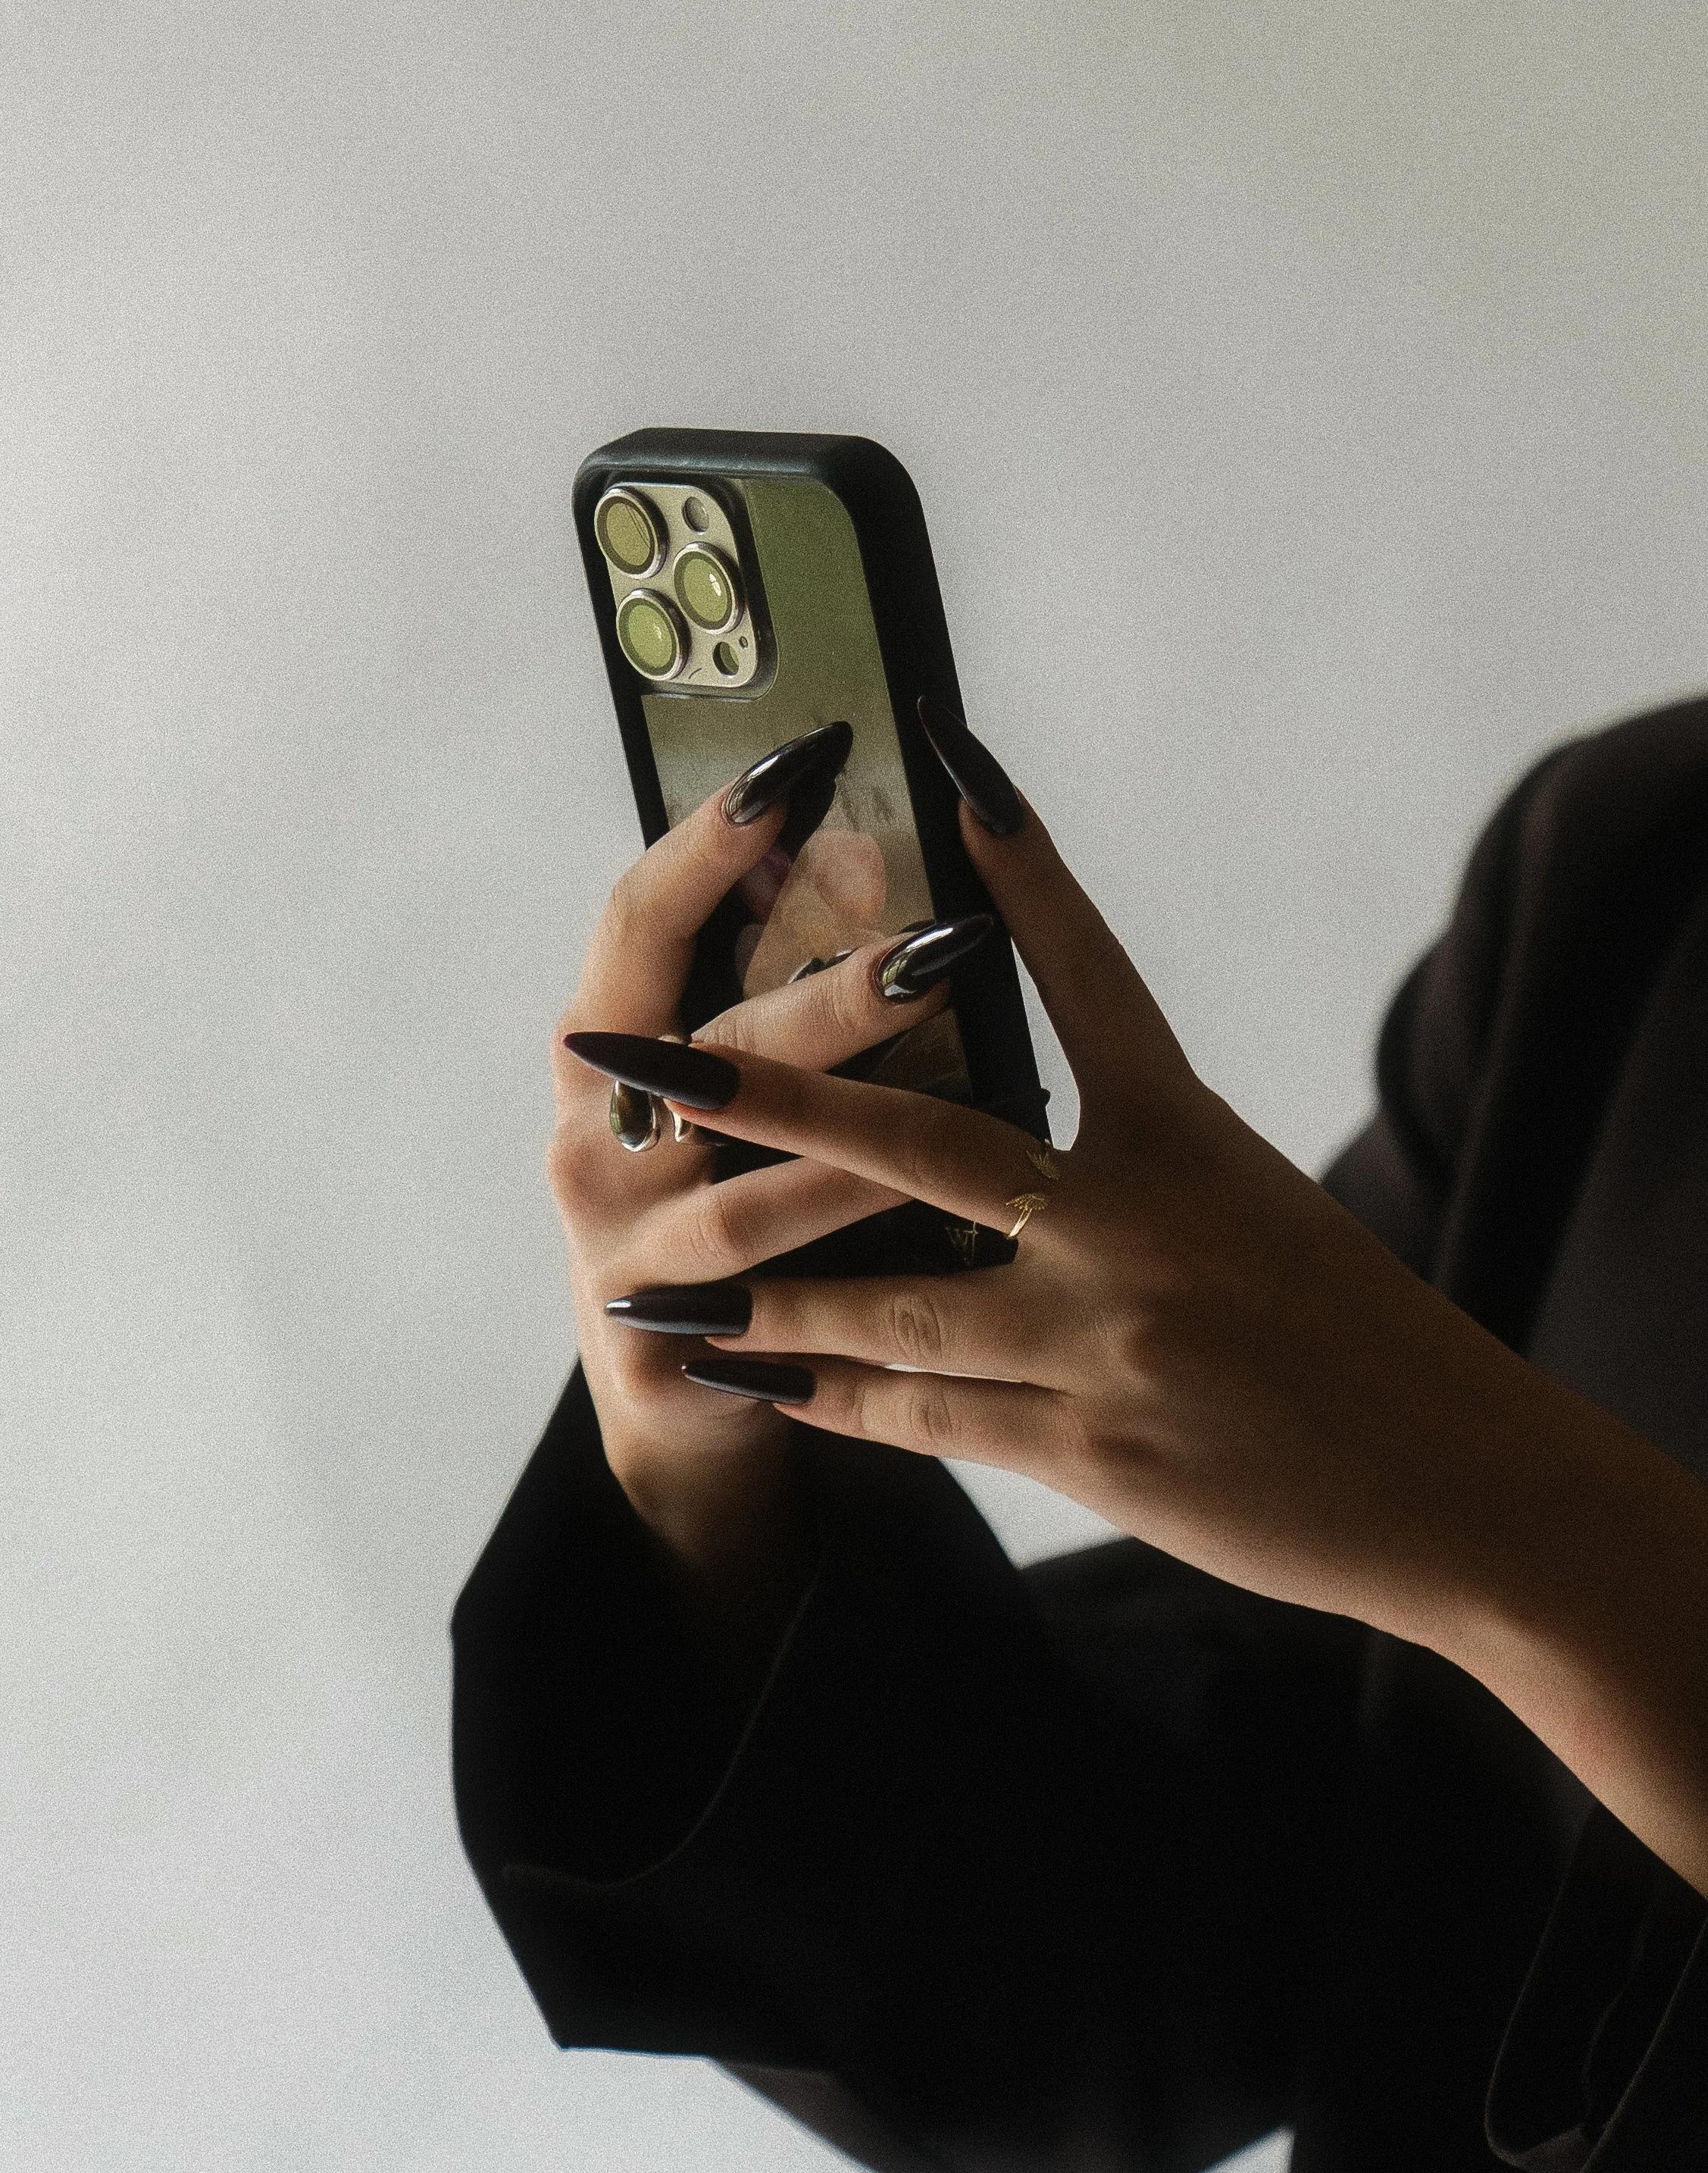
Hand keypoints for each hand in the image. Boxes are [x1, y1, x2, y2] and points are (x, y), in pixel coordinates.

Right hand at [548, 724, 983, 1631]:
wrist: (685, 1408)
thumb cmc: (735, 1213)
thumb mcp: (741, 1098)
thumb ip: (782, 990)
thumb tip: (862, 845)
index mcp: (607, 1049)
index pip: (644, 918)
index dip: (713, 839)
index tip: (802, 764)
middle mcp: (596, 1132)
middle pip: (703, 1033)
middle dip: (825, 982)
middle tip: (939, 937)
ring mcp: (620, 1237)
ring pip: (739, 1158)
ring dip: (848, 1102)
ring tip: (955, 1050)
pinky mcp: (660, 1335)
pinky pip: (764, 1269)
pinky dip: (845, 1222)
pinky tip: (924, 1190)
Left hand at [581, 713, 1707, 1887]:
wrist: (1460, 1487)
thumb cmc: (1361, 1339)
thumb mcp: (1254, 1211)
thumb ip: (1129, 1165)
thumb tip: (1002, 1135)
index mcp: (1190, 1140)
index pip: (1090, 975)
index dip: (1022, 866)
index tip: (949, 760)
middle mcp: (1136, 1224)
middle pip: (920, 1139)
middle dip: (761, 1091)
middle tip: (629, 1056)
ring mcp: (1106, 1340)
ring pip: (885, 1301)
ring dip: (758, 1297)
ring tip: (635, 1288)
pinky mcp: (1091, 1449)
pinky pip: (922, 1416)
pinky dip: (827, 1399)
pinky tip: (751, 1385)